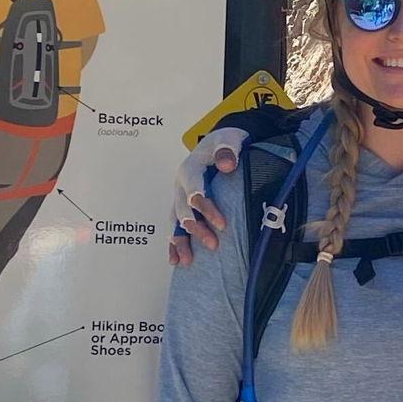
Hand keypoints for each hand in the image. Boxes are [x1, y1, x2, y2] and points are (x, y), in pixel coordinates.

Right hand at [167, 128, 244, 265]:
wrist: (222, 142)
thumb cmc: (226, 142)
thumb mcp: (229, 140)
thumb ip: (227, 150)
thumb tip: (226, 164)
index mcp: (190, 169)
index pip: (195, 192)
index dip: (207, 209)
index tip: (222, 224)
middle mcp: (181, 185)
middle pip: (184, 210)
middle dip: (197, 229)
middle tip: (213, 245)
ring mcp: (180, 196)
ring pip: (175, 221)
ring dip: (180, 241)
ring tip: (186, 261)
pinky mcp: (184, 205)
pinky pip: (175, 226)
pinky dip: (174, 243)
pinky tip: (175, 259)